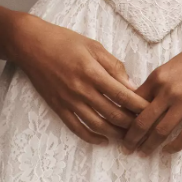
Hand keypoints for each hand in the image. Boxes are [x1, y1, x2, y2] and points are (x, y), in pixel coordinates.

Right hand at [11, 14, 148, 146]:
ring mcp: (69, 101)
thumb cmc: (65, 41)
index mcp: (92, 72)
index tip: (150, 110)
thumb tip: (131, 85)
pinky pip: (77, 128)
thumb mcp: (93, 46)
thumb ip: (113, 65)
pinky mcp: (58, 108)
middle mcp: (81, 90)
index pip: (122, 95)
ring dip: (115, 133)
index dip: (138, 105)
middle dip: (131, 123)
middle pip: (112, 113)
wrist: (32, 45)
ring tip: (128, 137)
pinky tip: (103, 140)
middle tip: (143, 127)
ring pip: (97, 125)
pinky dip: (91, 137)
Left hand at [121, 18, 181, 155]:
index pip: (134, 102)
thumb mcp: (172, 64)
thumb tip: (142, 101)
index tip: (119, 128)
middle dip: (132, 138)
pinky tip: (167, 150)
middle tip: (127, 148)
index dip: (125, 117)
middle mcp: (168, 90)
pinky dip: (174, 146)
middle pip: (143, 121)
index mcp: (158, 76)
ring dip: (150, 145)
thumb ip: (157, 83)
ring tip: (144, 153)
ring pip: (161, 131)